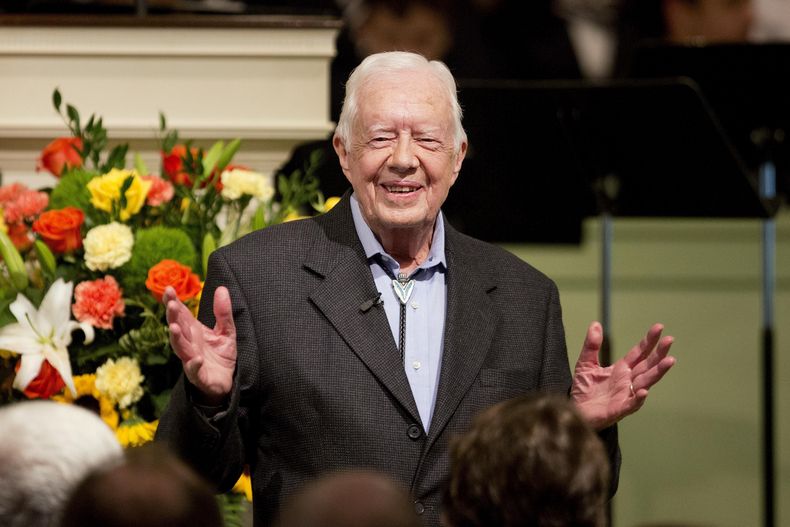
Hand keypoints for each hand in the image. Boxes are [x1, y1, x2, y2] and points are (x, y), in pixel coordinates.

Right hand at [164, 285, 236, 404]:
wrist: (226, 381)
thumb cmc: (221, 355)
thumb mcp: (227, 331)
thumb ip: (223, 312)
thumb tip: (221, 288)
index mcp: (194, 331)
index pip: (181, 314)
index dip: (174, 302)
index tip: (168, 289)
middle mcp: (189, 344)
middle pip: (178, 328)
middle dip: (173, 316)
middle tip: (172, 304)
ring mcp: (191, 359)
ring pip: (181, 348)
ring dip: (176, 338)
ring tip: (174, 328)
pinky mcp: (199, 375)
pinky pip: (194, 370)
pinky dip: (193, 364)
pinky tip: (196, 358)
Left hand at [571, 322, 674, 429]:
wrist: (576, 411)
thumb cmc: (584, 389)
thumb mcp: (585, 364)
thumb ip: (591, 346)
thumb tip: (595, 324)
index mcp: (622, 369)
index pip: (639, 353)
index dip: (649, 341)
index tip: (659, 327)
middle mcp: (628, 381)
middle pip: (647, 365)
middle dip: (659, 353)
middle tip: (670, 339)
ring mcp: (626, 395)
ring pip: (645, 382)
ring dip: (657, 372)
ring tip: (669, 361)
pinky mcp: (619, 409)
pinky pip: (631, 404)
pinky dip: (638, 398)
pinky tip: (644, 391)